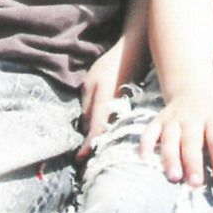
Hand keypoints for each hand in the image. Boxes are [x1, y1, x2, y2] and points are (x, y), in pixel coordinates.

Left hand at [77, 44, 126, 159]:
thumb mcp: (90, 84)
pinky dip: (109, 129)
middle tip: (83, 158)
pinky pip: (117, 122)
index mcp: (104, 105)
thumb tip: (86, 126)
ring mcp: (125, 110)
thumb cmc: (109, 66)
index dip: (87, 146)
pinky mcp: (129, 107)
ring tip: (91, 147)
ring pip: (112, 130)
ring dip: (102, 139)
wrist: (133, 54)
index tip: (79, 158)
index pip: (95, 131)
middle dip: (94, 146)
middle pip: (105, 135)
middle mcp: (117, 111)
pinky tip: (104, 131)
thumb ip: (87, 106)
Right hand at [139, 90, 212, 187]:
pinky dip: (145, 145)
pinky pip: (149, 132)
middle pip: (191, 141)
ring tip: (174, 177)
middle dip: (193, 163)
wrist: (192, 90)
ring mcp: (172, 119)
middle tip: (195, 183)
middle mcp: (191, 117)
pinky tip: (144, 160)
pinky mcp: (158, 120)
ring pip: (170, 139)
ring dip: (171, 159)